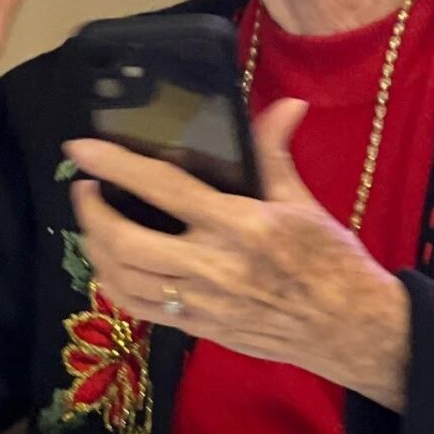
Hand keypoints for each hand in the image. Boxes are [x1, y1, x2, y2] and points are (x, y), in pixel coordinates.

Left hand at [65, 101, 412, 410]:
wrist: (352, 331)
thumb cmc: (331, 262)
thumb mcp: (303, 202)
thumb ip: (276, 152)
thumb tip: (287, 103)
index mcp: (240, 225)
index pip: (163, 188)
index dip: (115, 165)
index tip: (80, 149)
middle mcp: (215, 266)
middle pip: (128, 242)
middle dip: (92, 213)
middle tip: (84, 187)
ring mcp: (204, 303)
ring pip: (125, 279)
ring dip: (96, 247)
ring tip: (92, 221)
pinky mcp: (200, 329)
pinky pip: (140, 308)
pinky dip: (114, 283)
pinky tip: (110, 262)